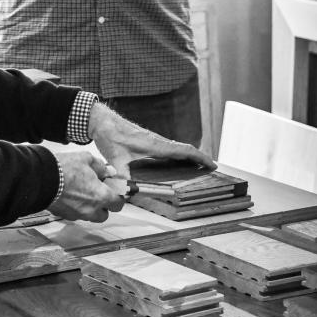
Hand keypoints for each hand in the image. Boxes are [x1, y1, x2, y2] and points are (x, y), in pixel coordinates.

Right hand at [48, 150, 124, 222]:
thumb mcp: (86, 159)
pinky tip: (70, 196)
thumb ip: (101, 167)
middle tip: (98, 193)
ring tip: (82, 194)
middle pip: (104, 215)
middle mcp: (91, 209)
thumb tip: (108, 172)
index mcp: (101, 196)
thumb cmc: (65, 168)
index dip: (117, 197)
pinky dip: (75, 208)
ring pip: (89, 216)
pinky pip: (75, 215)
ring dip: (89, 208)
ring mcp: (77, 214)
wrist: (41, 178)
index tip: (114, 190)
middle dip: (103, 206)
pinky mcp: (64, 215)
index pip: (118, 204)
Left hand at [87, 102, 216, 179]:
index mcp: (156, 145)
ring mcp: (155, 140)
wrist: (103, 122)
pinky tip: (176, 163)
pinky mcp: (149, 140)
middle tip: (210, 170)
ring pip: (178, 148)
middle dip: (200, 159)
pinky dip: (179, 155)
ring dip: (189, 156)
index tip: (212, 164)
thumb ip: (123, 178)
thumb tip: (125, 194)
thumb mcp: (116, 161)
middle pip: (185, 150)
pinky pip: (170, 148)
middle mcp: (159, 141)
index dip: (200, 158)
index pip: (185, 150)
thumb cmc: (111, 137)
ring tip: (198, 168)